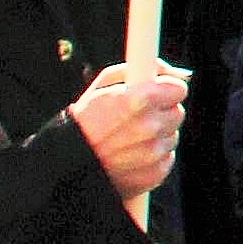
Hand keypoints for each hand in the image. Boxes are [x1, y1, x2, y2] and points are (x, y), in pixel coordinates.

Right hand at [65, 62, 188, 202]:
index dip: (167, 90)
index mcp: (140, 100)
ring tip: (127, 140)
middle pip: (177, 113)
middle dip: (161, 113)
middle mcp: (150, 127)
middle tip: (136, 118)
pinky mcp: (154, 174)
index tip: (157, 94)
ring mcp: (153, 153)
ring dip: (156, 136)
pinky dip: (153, 157)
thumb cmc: (83, 122)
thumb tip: (177, 73)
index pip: (179, 88)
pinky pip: (166, 158)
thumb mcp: (104, 85)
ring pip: (172, 136)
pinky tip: (130, 156)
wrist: (63, 165)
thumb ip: (143, 69)